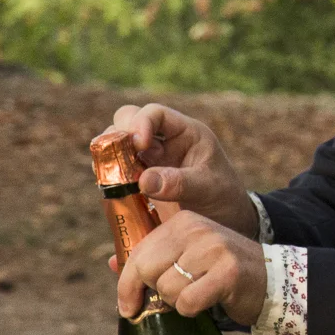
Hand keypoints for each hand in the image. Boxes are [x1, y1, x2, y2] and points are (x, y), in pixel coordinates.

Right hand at [109, 102, 255, 234]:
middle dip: (118, 136)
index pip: (156, 113)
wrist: (226, 221)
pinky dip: (108, 176)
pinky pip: (115, 170)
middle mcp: (163, 141)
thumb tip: (143, 180)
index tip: (139, 145)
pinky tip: (110, 189)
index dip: (141, 123)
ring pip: (117, 145)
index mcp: (186, 133)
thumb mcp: (208, 189)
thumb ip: (179, 183)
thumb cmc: (224, 197)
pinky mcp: (139, 179)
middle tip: (117, 160)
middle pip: (127, 121)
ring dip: (109, 156)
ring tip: (112, 177)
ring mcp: (149, 160)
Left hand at [114, 209, 268, 325]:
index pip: (138, 254)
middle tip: (173, 298)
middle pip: (147, 271)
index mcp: (183, 221)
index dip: (127, 285)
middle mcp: (197, 229)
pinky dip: (193, 309)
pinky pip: (188, 302)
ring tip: (198, 294)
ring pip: (167, 288)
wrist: (270, 279)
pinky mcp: (228, 272)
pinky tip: (208, 301)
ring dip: (178, 302)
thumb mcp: (187, 256)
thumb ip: (152, 259)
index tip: (127, 306)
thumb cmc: (220, 271)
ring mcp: (214, 248)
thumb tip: (111, 263)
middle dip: (155, 293)